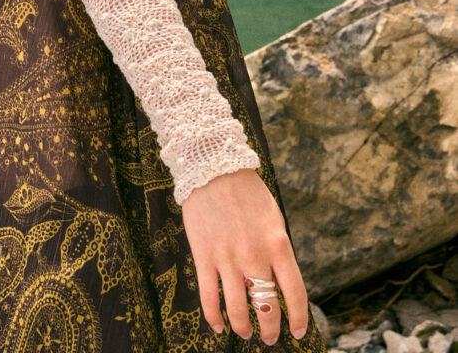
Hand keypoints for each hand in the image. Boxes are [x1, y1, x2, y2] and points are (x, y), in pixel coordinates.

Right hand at [180, 168, 308, 343]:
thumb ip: (278, 250)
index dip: (298, 319)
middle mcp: (255, 255)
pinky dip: (214, 318)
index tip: (297, 332)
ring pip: (238, 310)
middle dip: (270, 329)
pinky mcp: (204, 255)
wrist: (214, 167)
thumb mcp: (273, 219)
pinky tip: (218, 326)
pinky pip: (209, 297)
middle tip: (269, 337)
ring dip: (244, 328)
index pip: (295, 294)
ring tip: (246, 334)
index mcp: (278, 245)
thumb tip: (279, 283)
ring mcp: (228, 257)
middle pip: (267, 307)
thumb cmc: (247, 192)